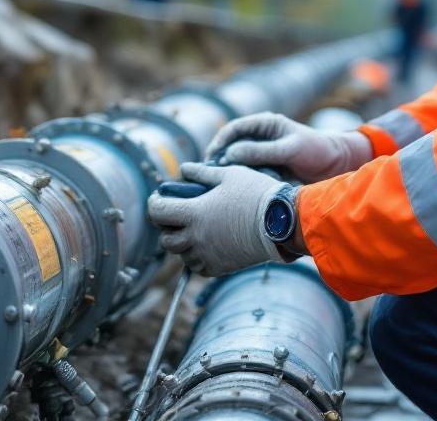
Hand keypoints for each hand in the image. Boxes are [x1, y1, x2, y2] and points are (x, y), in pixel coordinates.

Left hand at [146, 162, 281, 276]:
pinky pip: (196, 266)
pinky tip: (207, 243)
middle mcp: (195, 238)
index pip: (157, 212)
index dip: (154, 203)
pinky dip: (196, 256)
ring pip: (180, 254)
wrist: (282, 223)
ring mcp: (207, 255)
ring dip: (181, 241)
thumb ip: (201, 173)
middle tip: (177, 214)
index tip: (159, 198)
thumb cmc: (256, 194)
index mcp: (194, 213)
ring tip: (195, 228)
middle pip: (165, 238)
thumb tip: (184, 170)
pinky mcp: (219, 267)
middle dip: (166, 225)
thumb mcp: (228, 175)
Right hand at [204, 112, 371, 182]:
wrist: (337, 168)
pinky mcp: (265, 172)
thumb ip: (261, 151)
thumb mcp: (289, 149)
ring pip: (238, 164)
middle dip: (220, 160)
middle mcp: (260, 139)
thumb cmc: (316, 151)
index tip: (213, 156)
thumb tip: (229, 155)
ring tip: (224, 185)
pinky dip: (243, 183)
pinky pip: (249, 177)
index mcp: (265, 125)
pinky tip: (240, 192)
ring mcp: (262, 157)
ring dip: (231, 173)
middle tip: (211, 175)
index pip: (235, 129)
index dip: (220, 141)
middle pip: (231, 147)